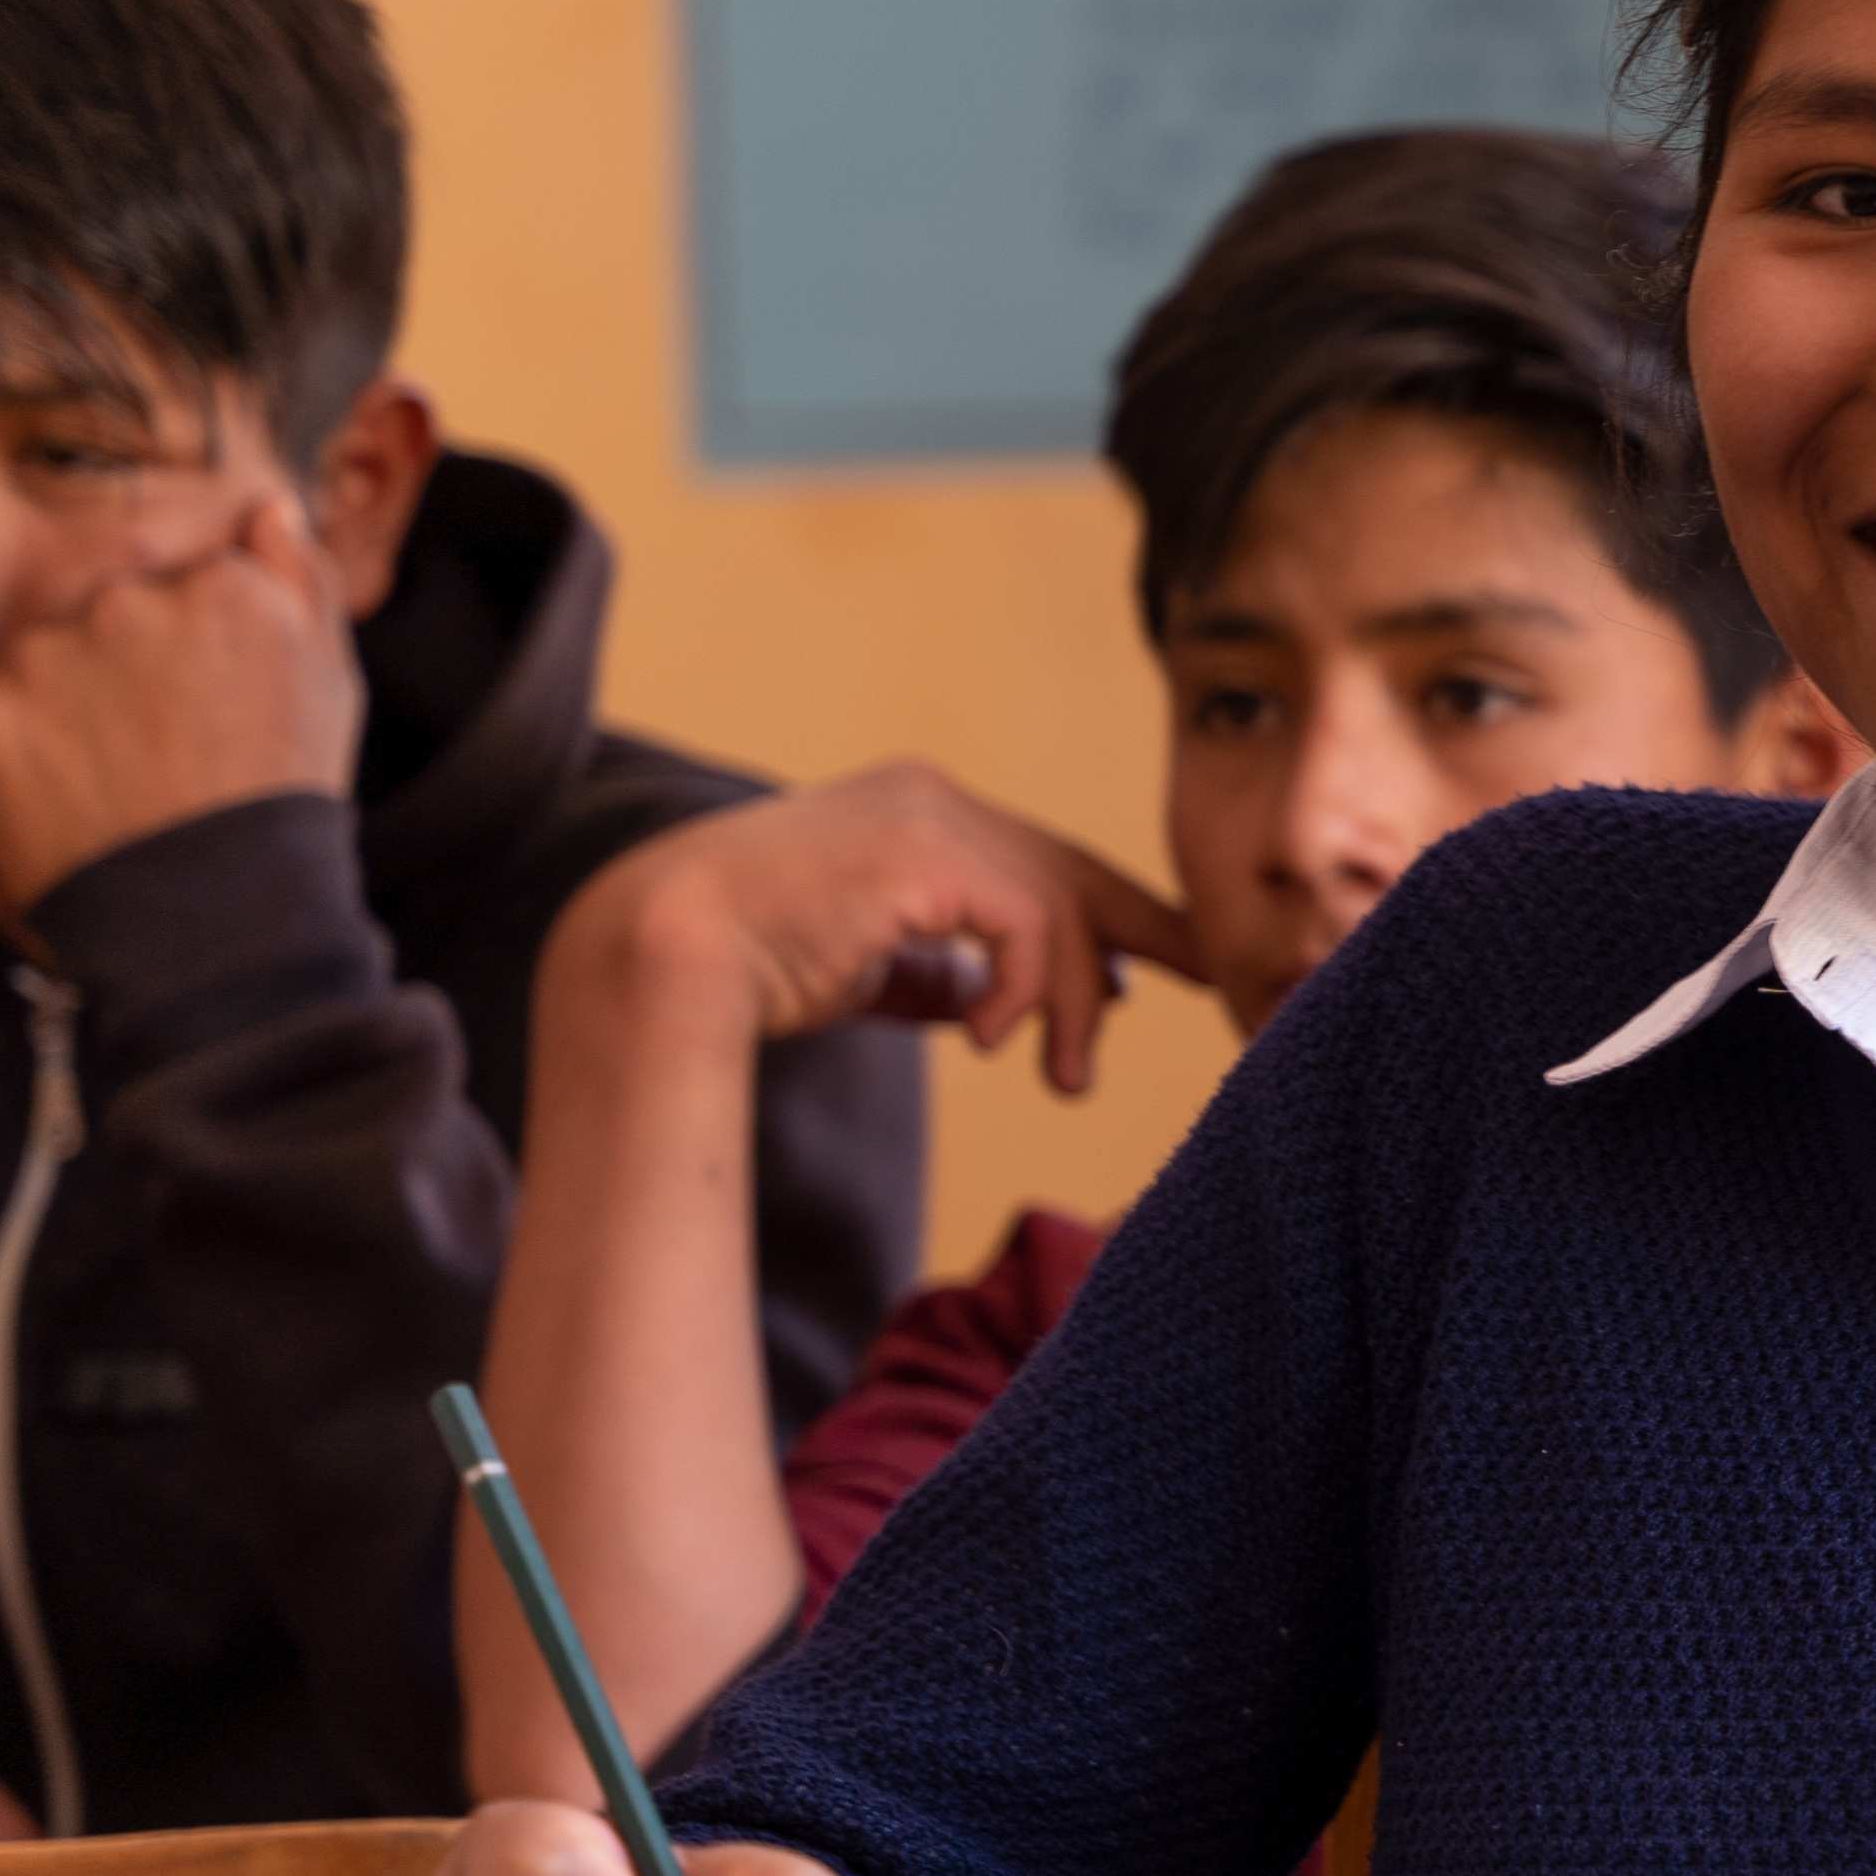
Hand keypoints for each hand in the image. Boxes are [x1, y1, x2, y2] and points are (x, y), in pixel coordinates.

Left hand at [0, 481, 361, 916]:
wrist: (212, 918)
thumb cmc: (281, 796)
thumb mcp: (329, 675)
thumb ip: (299, 575)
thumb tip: (263, 506)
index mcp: (218, 584)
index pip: (177, 583)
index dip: (189, 648)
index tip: (203, 706)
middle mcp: (124, 602)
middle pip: (100, 612)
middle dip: (117, 669)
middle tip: (155, 752)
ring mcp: (44, 660)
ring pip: (38, 661)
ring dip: (62, 708)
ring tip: (112, 783)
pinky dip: (17, 761)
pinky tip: (70, 805)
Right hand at [551, 765, 1202, 1097]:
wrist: (663, 956)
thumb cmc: (750, 967)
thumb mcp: (868, 965)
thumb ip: (935, 971)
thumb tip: (997, 1005)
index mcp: (917, 813)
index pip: (1040, 860)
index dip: (1108, 916)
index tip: (1152, 969)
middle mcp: (931, 797)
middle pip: (1072, 870)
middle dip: (1146, 936)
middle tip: (1212, 989)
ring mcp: (927, 817)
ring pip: (1057, 908)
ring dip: (1073, 1006)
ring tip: (1063, 1078)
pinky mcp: (922, 855)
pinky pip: (1024, 927)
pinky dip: (1024, 993)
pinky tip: (988, 1042)